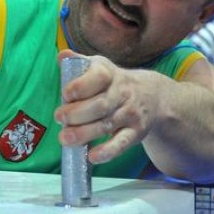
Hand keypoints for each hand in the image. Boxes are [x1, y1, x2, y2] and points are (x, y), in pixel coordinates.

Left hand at [54, 49, 160, 164]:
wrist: (154, 96)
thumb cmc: (115, 82)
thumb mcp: (100, 67)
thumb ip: (79, 63)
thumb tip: (62, 56)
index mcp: (110, 74)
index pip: (98, 77)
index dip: (80, 86)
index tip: (65, 94)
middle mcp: (122, 93)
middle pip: (99, 105)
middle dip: (76, 113)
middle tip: (59, 118)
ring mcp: (130, 114)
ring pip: (106, 125)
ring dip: (84, 133)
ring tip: (64, 139)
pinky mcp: (136, 133)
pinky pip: (122, 143)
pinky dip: (107, 151)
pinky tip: (92, 157)